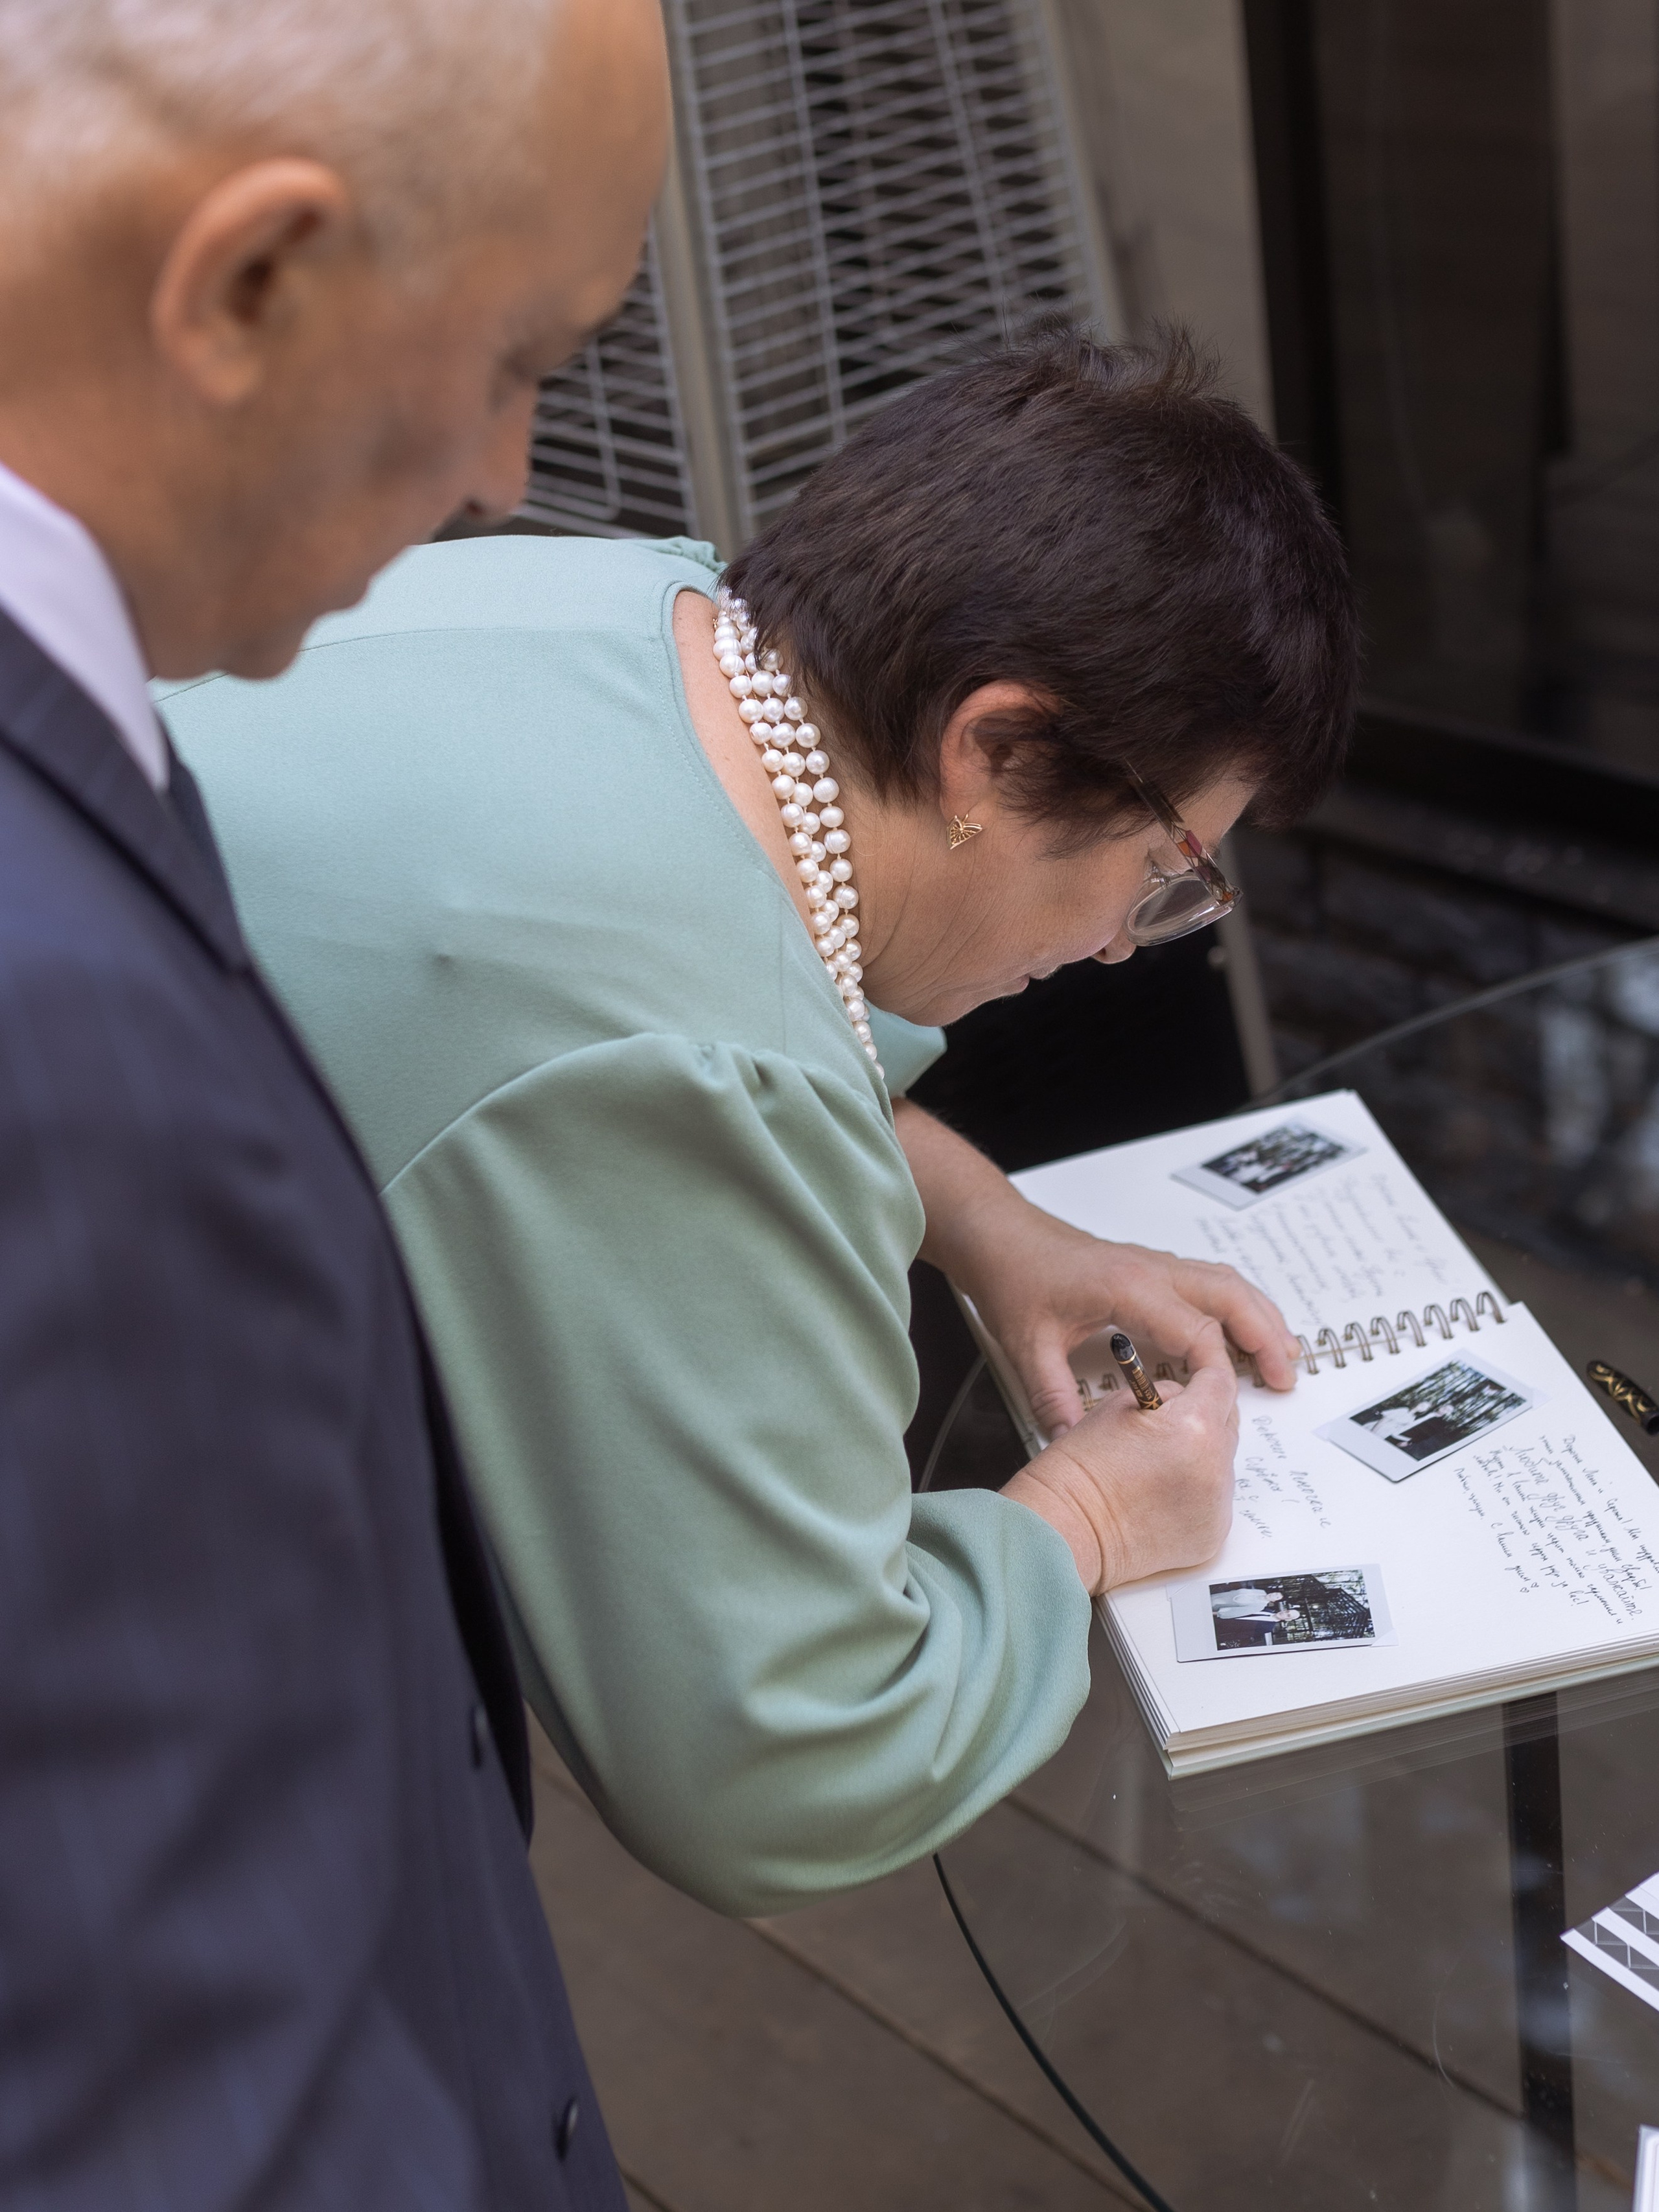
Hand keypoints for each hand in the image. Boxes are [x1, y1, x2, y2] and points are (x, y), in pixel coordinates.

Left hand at [972, 1210, 1302, 1435]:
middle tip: (1285, 1377)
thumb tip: (1075, 1445)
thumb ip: (1053, 1399)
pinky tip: (1245, 1330)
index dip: (1216, 1369)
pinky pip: (1210, 1282)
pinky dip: (1239, 1305)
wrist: (999, 1233)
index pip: (1195, 1328)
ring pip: (1226, 1284)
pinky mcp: (1151, 1269)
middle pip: (1230, 1296)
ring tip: (1284, 1356)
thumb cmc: (1013, 1276)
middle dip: (1264, 1336)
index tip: (1225, 1403)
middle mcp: (1151, 1270)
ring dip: (1260, 1316)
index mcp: (1128, 1286)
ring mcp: (1154, 1265)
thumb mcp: (1026, 1346)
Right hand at [1002, 1321, 1238, 1592]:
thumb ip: (1164, 1395)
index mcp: (1194, 1427)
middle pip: (1228, 1425)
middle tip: (1167, 1428)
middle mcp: (1215, 1468)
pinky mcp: (1212, 1537)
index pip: (1221, 1384)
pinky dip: (1196, 1495)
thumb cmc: (1080, 1470)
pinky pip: (1215, 1502)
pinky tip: (1161, 1496)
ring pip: (1222, 1465)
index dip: (1206, 1378)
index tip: (1199, 1382)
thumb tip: (1185, 1397)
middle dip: (1204, 1419)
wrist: (1067, 1529)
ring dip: (1201, 1459)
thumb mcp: (1119, 1406)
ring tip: (1157, 1468)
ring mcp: (1217, 1507)